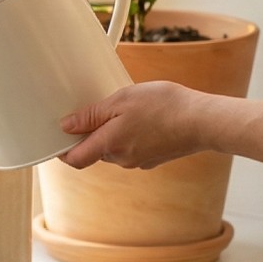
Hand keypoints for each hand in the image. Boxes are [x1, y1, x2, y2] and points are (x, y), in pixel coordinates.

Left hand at [57, 81, 212, 168]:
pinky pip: (133, 148)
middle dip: (93, 133)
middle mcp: (122, 159)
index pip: (74, 159)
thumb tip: (66, 126)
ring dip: (114, 132)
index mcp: (109, 145)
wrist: (202, 121)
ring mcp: (139, 161)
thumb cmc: (164, 106)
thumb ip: (91, 115)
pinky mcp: (154, 158)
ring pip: (115, 149)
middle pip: (95, 151)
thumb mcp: (122, 100)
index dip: (62, 150)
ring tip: (130, 109)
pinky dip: (132, 135)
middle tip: (102, 107)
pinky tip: (146, 118)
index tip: (60, 135)